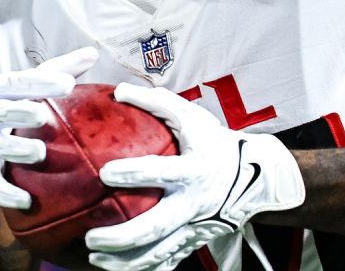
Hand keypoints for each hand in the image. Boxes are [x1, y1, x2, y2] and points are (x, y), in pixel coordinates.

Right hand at [0, 47, 98, 254]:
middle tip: (42, 116)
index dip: (38, 82)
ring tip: (37, 152)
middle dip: (17, 112)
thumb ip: (54, 71)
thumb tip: (92, 53)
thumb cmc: (0, 108)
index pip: (13, 81)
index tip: (67, 84)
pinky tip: (26, 201)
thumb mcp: (21, 88)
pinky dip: (5, 193)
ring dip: (13, 149)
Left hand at [84, 83, 304, 270]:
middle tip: (90, 238)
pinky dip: (142, 269)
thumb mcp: (192, 117)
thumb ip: (157, 103)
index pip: (161, 172)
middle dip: (122, 237)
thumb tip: (118, 91)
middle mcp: (194, 203)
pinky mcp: (194, 241)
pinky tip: (115, 268)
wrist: (254, 177)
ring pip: (159, 253)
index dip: (134, 173)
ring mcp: (195, 227)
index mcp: (194, 169)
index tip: (105, 173)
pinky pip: (167, 262)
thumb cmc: (215, 143)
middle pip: (156, 227)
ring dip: (126, 261)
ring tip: (95, 259)